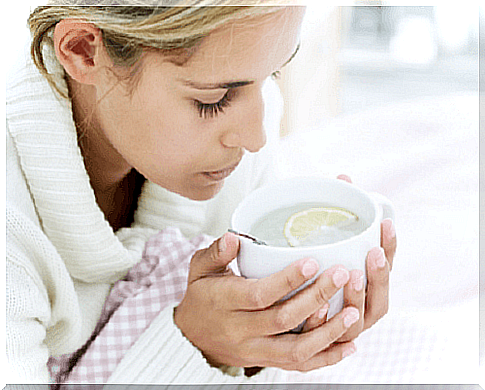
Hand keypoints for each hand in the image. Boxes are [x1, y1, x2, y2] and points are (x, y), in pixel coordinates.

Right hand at [174, 232, 359, 370]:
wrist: (192, 337)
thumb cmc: (201, 295)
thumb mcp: (199, 269)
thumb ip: (216, 253)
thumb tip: (232, 237)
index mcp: (224, 302)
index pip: (259, 294)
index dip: (287, 280)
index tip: (312, 261)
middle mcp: (240, 330)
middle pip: (283, 319)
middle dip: (316, 297)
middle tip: (341, 275)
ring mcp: (255, 351)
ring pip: (295, 349)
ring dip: (328, 332)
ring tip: (354, 312)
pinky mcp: (266, 362)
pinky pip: (298, 366)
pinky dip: (326, 358)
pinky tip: (349, 346)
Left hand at [303, 174, 396, 338]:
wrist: (278, 308)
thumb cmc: (310, 270)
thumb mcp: (321, 241)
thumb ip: (334, 212)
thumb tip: (344, 177)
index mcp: (365, 284)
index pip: (386, 266)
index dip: (391, 247)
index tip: (386, 224)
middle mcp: (359, 308)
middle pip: (380, 298)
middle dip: (380, 275)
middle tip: (373, 252)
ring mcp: (343, 329)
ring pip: (358, 321)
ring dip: (358, 300)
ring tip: (351, 275)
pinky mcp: (322, 343)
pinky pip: (329, 340)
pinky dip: (328, 326)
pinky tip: (321, 308)